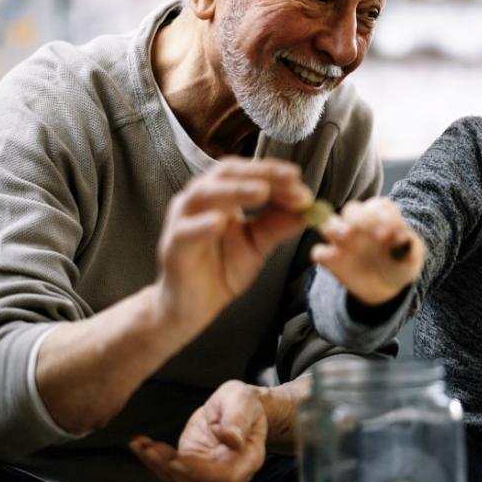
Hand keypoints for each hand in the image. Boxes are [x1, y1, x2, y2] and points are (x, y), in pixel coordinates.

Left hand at [130, 380, 266, 481]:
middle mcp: (229, 472)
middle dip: (173, 471)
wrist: (237, 407)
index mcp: (248, 459)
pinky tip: (141, 445)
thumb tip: (233, 439)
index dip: (201, 473)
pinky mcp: (191, 466)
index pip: (225, 478)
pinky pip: (171, 472)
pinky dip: (153, 461)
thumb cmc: (244, 404)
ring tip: (143, 446)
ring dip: (158, 467)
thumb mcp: (242, 401)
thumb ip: (239, 418)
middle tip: (153, 450)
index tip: (180, 459)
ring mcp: (208, 472)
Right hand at [156, 158, 312, 331]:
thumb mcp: (258, 245)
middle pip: (226, 174)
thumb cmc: (222, 269)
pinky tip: (220, 223)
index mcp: (220, 195)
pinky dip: (202, 225)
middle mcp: (199, 201)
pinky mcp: (173, 247)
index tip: (300, 179)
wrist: (193, 308)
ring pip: (205, 195)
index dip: (273, 173)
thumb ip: (278, 225)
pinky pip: (186, 232)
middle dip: (260, 173)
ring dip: (235, 191)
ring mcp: (182, 221)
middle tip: (290, 178)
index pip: (247, 173)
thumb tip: (307, 207)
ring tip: (262, 192)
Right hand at [310, 197, 424, 305]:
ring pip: (328, 222)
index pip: (379, 207)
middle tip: (380, 236)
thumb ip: (411, 247)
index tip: (400, 236)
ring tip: (347, 234)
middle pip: (352, 209)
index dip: (388, 217)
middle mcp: (358, 223)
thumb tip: (405, 239)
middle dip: (363, 218)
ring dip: (335, 226)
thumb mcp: (413, 256)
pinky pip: (319, 252)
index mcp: (379, 216)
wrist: (388, 288)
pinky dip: (323, 253)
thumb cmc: (400, 263)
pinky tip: (335, 258)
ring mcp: (342, 240)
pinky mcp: (331, 259)